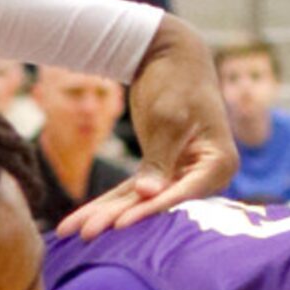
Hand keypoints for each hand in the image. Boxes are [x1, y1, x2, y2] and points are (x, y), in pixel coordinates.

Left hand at [59, 16, 237, 237]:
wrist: (173, 54)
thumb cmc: (178, 80)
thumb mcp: (169, 118)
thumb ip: (160, 160)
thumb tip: (148, 195)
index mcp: (218, 164)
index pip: (181, 194)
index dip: (149, 209)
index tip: (120, 224)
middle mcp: (202, 177)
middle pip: (155, 203)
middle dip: (117, 217)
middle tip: (86, 234)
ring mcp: (180, 177)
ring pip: (137, 202)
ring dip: (103, 215)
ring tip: (71, 231)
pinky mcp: (158, 173)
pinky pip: (129, 193)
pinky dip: (104, 203)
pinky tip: (76, 221)